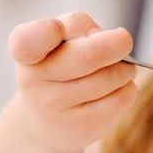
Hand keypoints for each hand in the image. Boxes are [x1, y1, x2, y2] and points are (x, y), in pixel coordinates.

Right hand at [8, 11, 136, 152]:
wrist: (46, 122)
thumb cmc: (57, 67)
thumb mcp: (56, 40)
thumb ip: (77, 26)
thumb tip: (112, 39)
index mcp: (25, 54)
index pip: (27, 41)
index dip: (46, 30)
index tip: (56, 28)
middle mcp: (35, 83)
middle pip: (90, 55)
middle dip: (117, 43)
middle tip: (123, 40)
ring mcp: (58, 109)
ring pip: (112, 76)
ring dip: (125, 67)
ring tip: (117, 69)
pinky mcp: (83, 126)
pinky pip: (123, 97)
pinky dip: (127, 87)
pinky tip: (116, 89)